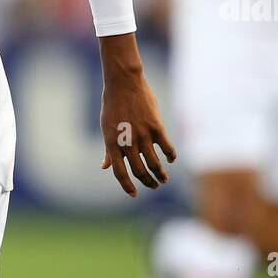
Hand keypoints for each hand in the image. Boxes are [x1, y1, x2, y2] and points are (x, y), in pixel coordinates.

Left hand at [99, 35, 176, 196]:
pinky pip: (166, 147)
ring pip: (154, 163)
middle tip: (154, 186)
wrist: (123, 83)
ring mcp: (142, 135)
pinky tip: (172, 159)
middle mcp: (127, 142)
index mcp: (112, 144)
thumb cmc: (112, 105)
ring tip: (164, 179)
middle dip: (148, 182)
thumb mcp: (106, 128)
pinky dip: (170, 156)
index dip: (127, 186)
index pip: (119, 172)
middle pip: (139, 171)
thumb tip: (105, 166)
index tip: (133, 194)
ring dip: (160, 174)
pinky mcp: (156, 127)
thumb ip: (108, 150)